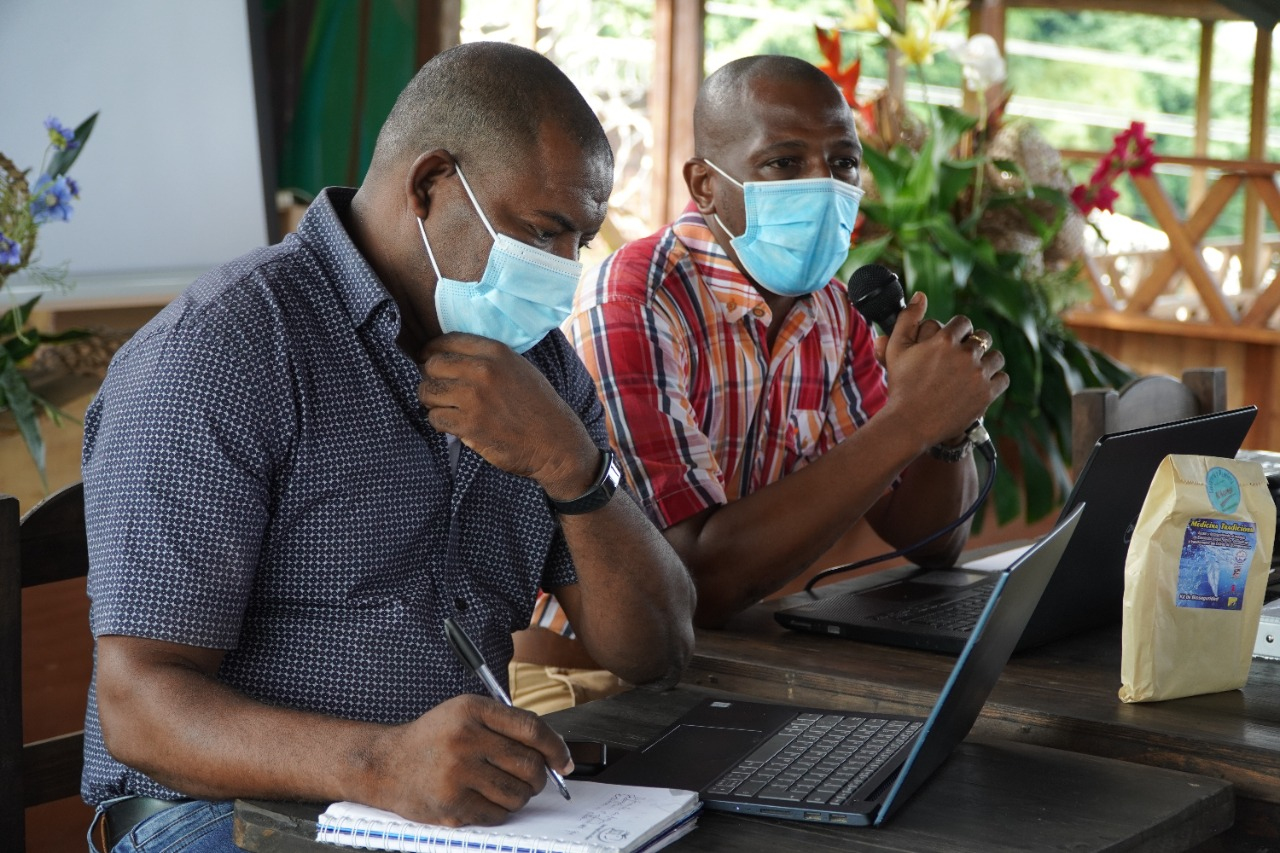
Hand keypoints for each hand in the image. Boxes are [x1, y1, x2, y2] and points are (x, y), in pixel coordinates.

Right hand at [367, 694, 572, 826]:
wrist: (386, 764)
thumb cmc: (434, 738)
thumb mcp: (465, 713)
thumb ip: (506, 725)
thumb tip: (554, 754)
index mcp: (472, 710)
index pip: (532, 729)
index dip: (556, 748)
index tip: (564, 761)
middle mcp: (465, 740)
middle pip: (529, 765)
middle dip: (539, 777)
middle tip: (532, 779)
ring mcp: (457, 775)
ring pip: (518, 795)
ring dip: (519, 796)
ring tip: (503, 788)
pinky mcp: (452, 805)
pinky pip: (498, 815)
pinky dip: (499, 811)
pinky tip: (483, 799)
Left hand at [418, 333, 598, 497]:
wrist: (556, 441)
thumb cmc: (537, 405)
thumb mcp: (518, 368)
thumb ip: (487, 359)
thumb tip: (449, 356)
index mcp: (495, 352)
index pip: (446, 342)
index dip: (432, 352)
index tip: (429, 362)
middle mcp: (483, 370)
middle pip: (432, 365)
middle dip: (430, 378)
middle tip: (439, 391)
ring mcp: (475, 398)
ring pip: (428, 392)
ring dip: (431, 402)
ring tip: (446, 408)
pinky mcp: (470, 425)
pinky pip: (435, 418)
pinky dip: (440, 423)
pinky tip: (454, 425)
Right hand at [880, 293, 1007, 446]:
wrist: (911, 423)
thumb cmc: (901, 386)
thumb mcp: (897, 349)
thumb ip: (908, 318)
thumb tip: (921, 295)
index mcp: (944, 340)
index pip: (963, 323)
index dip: (958, 331)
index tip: (952, 341)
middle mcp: (965, 354)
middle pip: (982, 337)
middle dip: (973, 344)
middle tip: (962, 357)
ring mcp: (978, 375)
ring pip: (995, 357)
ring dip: (986, 361)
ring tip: (973, 370)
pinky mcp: (987, 394)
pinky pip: (1003, 378)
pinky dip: (994, 380)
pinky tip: (981, 384)